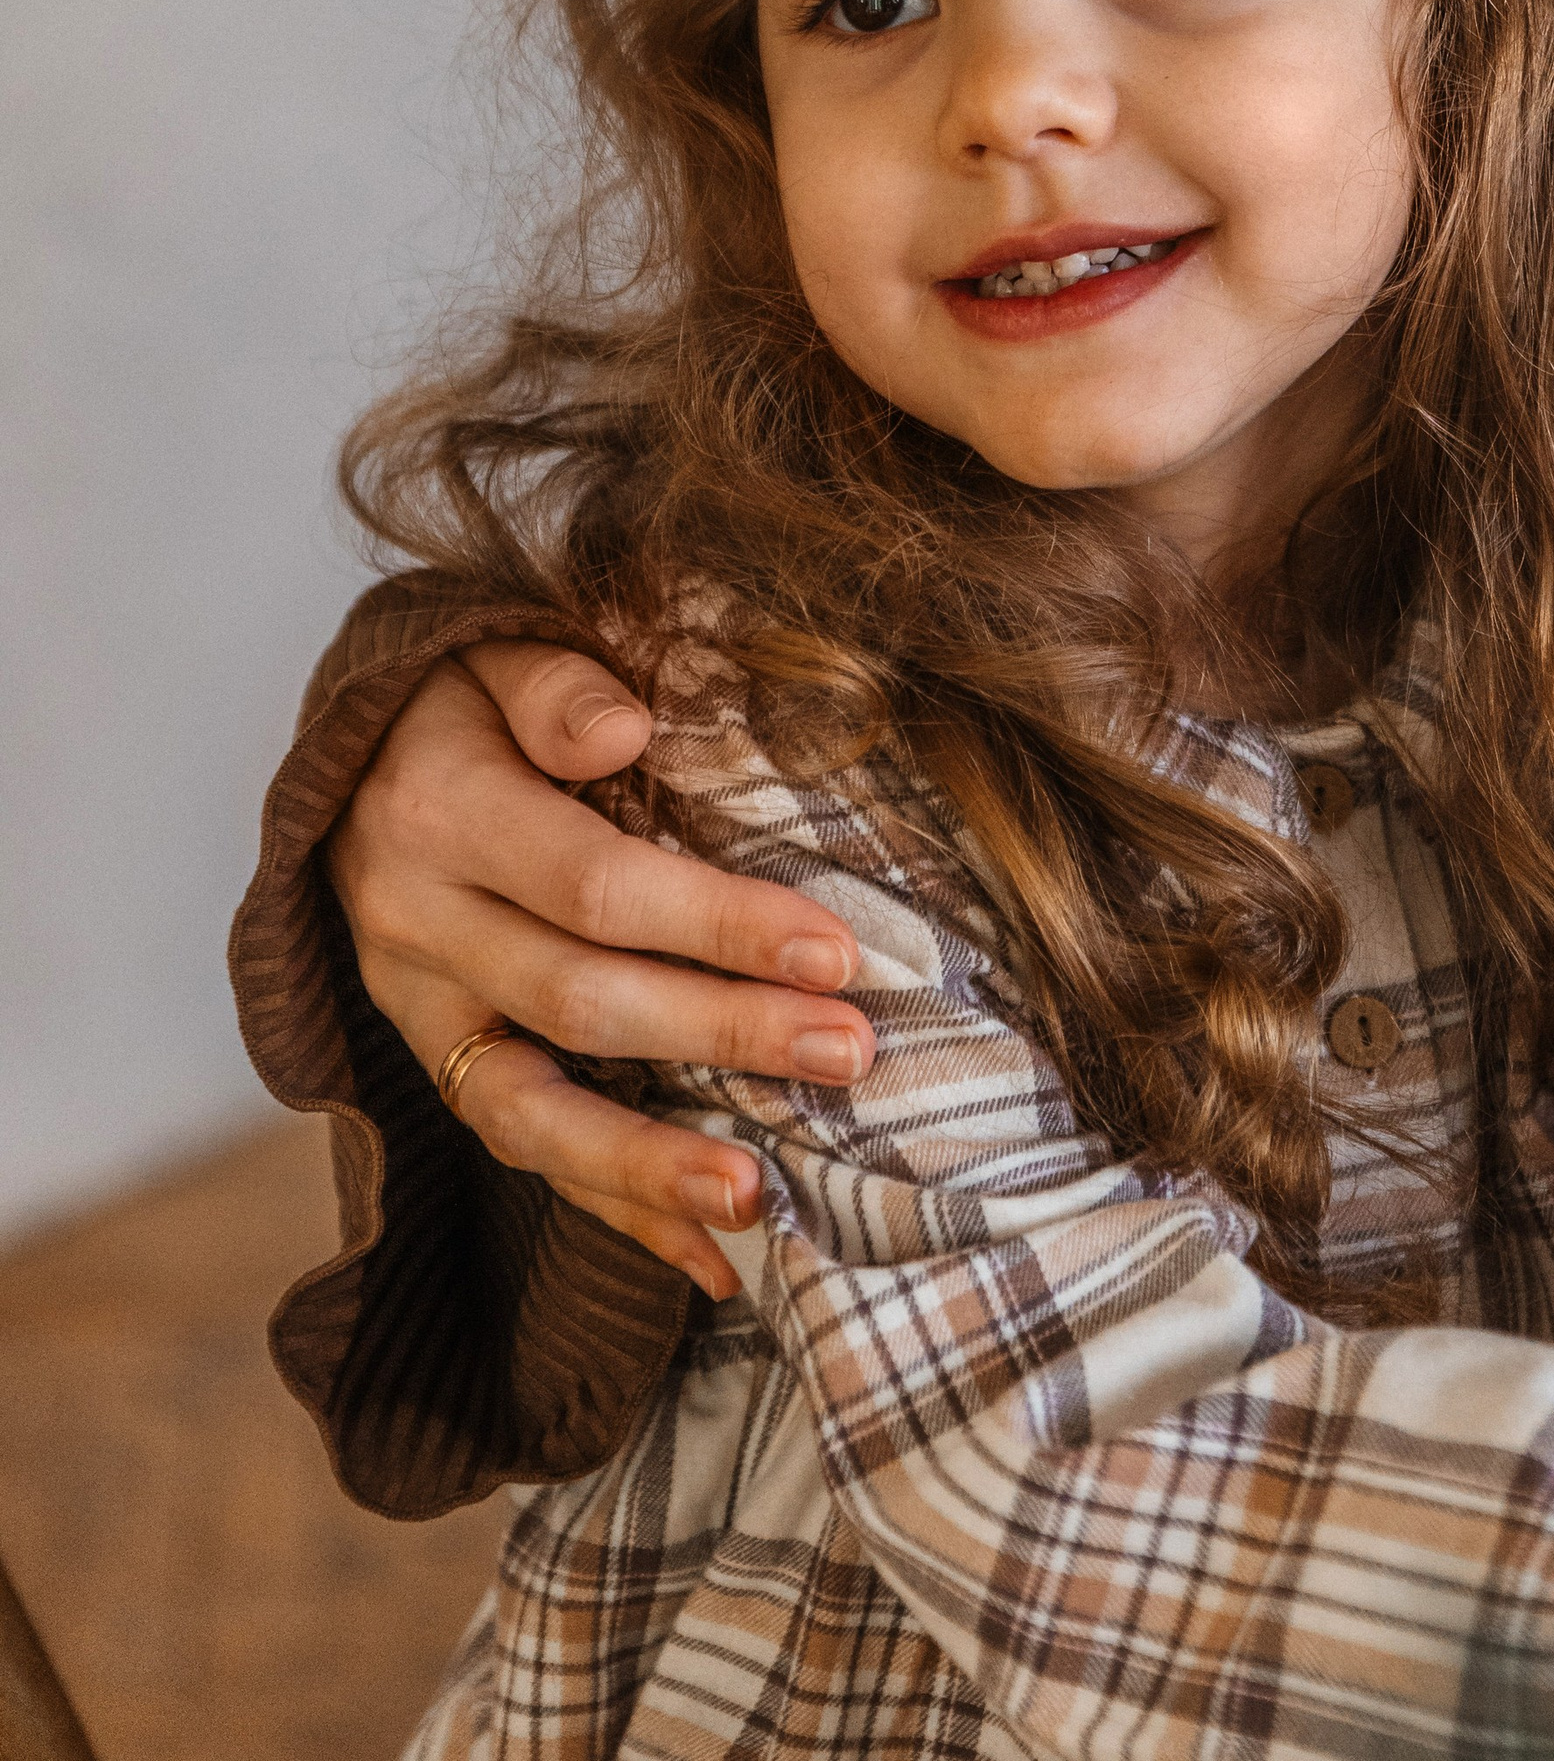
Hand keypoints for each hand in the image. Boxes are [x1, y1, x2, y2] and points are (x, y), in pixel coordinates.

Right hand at [324, 641, 874, 1299]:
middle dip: (722, 1034)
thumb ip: (555, 686)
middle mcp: (418, 928)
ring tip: (761, 1199)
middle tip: (848, 1052)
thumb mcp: (489, 654)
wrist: (341, 771)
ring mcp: (420, 1014)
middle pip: (580, 1002)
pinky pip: (522, 1155)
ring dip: (651, 1165)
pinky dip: (615, 1214)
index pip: (593, 885)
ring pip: (530, 1112)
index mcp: (441, 815)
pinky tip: (708, 1262)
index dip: (714, 924)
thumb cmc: (459, 703)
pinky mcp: (439, 1066)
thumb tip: (625, 726)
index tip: (834, 950)